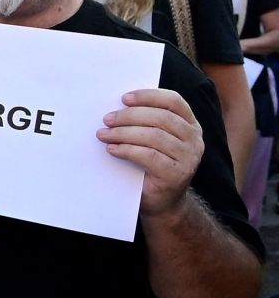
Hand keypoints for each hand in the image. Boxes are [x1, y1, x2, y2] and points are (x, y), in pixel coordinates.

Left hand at [98, 87, 202, 215]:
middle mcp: (194, 139)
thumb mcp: (152, 140)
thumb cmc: (151, 166)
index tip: (124, 98)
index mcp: (190, 124)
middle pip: (161, 117)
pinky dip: (127, 150)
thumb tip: (117, 105)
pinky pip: (148, 156)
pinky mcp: (176, 174)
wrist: (160, 201)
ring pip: (154, 136)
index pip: (173, 101)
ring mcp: (188, 157)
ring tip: (104, 134)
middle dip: (130, 116)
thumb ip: (146, 123)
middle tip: (107, 119)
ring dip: (124, 133)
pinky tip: (112, 149)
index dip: (148, 96)